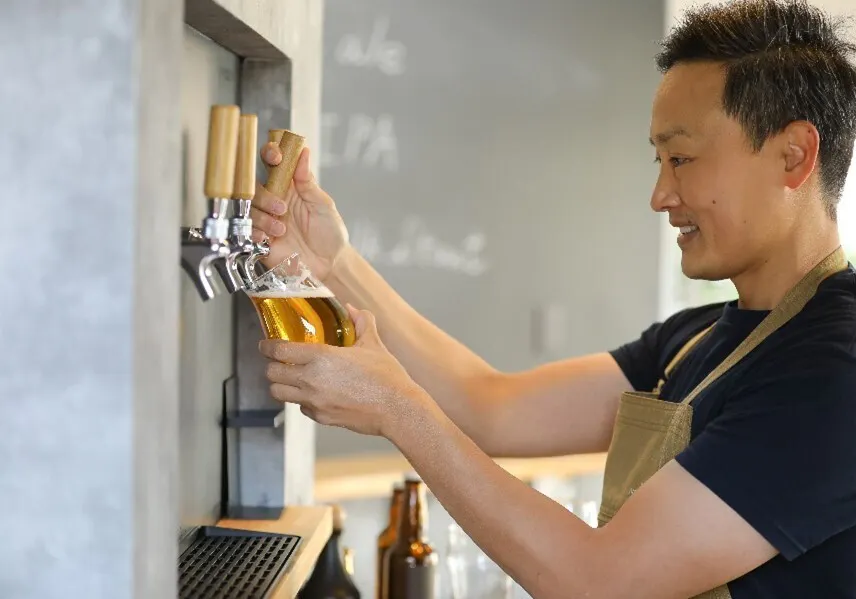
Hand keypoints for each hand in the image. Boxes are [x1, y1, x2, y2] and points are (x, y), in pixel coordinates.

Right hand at [251, 145, 349, 279]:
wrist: (329, 264)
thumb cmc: (329, 233)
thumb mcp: (323, 205)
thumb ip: (308, 181)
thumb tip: (303, 153)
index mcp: (290, 187)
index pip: (273, 164)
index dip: (270, 155)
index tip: (275, 157)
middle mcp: (275, 200)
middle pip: (255, 187)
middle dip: (265, 196)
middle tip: (282, 208)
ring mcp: (267, 219)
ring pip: (250, 208)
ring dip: (264, 217)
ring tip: (282, 230)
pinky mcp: (261, 239)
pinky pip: (247, 230)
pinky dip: (256, 232)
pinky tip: (269, 238)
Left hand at [258, 305, 428, 436]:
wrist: (397, 409)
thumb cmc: (386, 377)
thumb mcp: (373, 343)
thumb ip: (361, 322)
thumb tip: (352, 309)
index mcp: (321, 357)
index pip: (279, 351)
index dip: (267, 346)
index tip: (265, 344)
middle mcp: (311, 380)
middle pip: (272, 373)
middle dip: (271, 365)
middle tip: (278, 361)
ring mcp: (315, 401)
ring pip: (279, 394)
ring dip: (281, 385)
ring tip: (290, 378)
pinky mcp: (322, 417)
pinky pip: (301, 408)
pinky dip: (302, 401)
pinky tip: (314, 394)